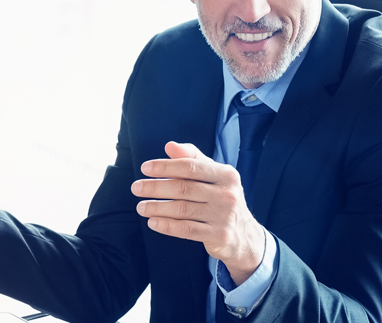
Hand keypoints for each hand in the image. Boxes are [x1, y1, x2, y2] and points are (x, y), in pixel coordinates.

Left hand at [131, 141, 268, 283]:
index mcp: (226, 175)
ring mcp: (224, 216)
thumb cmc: (222, 199)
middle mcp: (227, 194)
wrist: (244, 235)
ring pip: (183, 210)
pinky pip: (187, 230)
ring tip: (141, 207)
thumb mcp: (214, 176)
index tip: (144, 168)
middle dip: (156, 187)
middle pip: (184, 188)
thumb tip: (170, 145)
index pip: (191, 166)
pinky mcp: (219, 235)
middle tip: (136, 188)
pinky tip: (152, 223)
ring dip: (157, 208)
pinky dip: (167, 226)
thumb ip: (192, 159)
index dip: (166, 166)